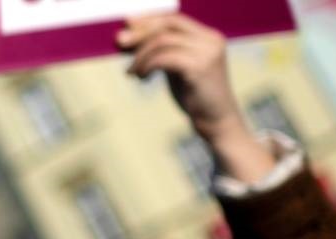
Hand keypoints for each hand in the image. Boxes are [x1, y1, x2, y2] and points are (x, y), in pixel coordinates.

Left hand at [117, 14, 274, 183]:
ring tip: (132, 71)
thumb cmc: (195, 96)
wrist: (216, 122)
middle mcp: (211, 40)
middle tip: (118, 42)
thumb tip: (129, 38)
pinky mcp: (199, 68)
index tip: (128, 24)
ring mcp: (207, 53)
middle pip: (167, 25)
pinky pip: (163, 58)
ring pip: (162, 42)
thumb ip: (163, 51)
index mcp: (209, 36)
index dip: (149, 19)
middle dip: (140, 32)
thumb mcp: (178, 67)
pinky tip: (141, 77)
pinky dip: (146, 65)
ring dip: (140, 55)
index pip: (174, 18)